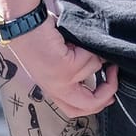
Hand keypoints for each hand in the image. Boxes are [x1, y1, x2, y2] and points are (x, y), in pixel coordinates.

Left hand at [4, 18, 118, 116]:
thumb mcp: (56, 63)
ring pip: (94, 68)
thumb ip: (74, 74)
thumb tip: (103, 72)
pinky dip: (86, 45)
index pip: (77, 110)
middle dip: (107, 91)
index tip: (108, 88)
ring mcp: (61, 80)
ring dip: (91, 52)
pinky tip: (71, 40)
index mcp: (53, 89)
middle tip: (113, 73)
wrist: (23, 24)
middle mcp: (56, 89)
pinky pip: (90, 56)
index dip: (98, 103)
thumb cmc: (38, 37)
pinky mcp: (65, 67)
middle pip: (90, 105)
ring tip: (75, 43)